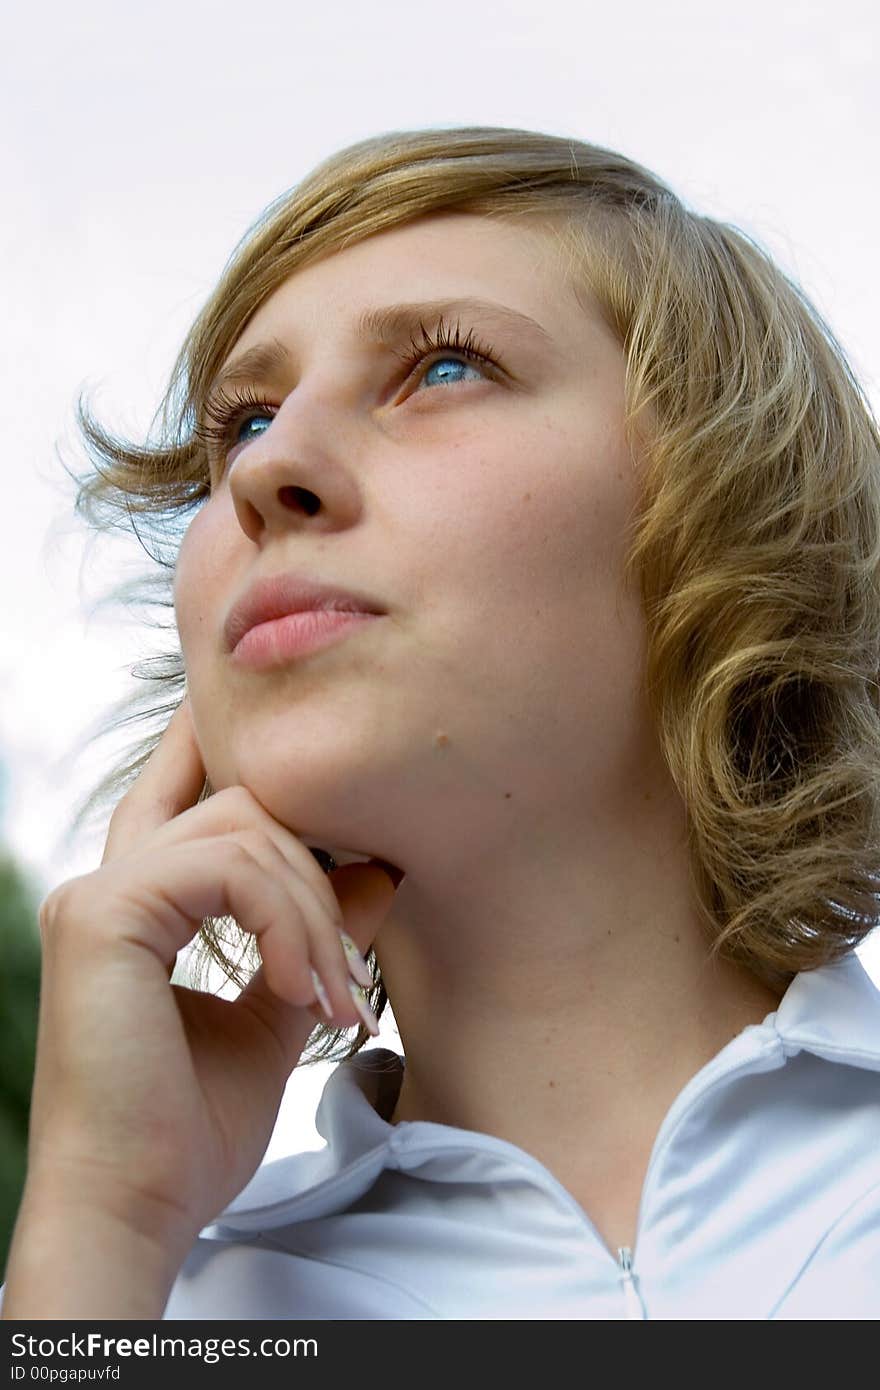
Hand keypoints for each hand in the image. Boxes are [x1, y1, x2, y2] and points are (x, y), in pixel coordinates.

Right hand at [22, 696, 400, 1249]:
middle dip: (318, 870)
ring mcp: (96, 895)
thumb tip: (378, 870)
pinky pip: (229, 869)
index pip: (185, 790)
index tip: (325, 763)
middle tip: (351, 973)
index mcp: (134, 906)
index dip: (238, 750)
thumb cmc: (190, 1130)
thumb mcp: (275, 1016)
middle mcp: (106, 885)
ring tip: (333, 1002)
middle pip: (239, 803)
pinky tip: (301, 992)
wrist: (138, 1211)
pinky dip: (287, 924)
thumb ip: (313, 936)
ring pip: (244, 830)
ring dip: (314, 913)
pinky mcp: (103, 917)